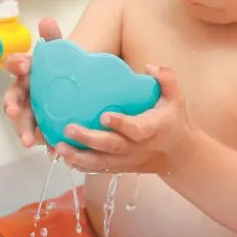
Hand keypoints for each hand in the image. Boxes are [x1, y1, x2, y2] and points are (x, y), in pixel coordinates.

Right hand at [2, 17, 62, 148]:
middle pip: (15, 100)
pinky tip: (54, 150)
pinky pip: (43, 136)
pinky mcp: (44, 128)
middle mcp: (26, 93)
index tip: (23, 66)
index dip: (17, 66)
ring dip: (24, 131)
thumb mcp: (61, 52)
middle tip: (12, 111)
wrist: (79, 86)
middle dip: (12, 107)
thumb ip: (53, 38)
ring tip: (29, 141)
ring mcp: (33, 112)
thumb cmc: (66, 68)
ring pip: (24, 122)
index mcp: (28, 73)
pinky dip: (48, 144)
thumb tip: (46, 21)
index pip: (17, 67)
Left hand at [55, 65, 198, 174]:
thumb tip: (149, 67)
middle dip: (89, 139)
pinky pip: (97, 168)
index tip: (104, 116)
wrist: (178, 155)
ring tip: (58, 147)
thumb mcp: (176, 98)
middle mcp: (137, 148)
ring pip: (100, 162)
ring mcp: (126, 160)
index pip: (137, 129)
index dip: (121, 124)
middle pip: (111, 147)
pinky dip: (79, 164)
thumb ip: (166, 79)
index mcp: (153, 129)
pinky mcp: (118, 167)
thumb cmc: (174, 121)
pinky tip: (61, 156)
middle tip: (68, 129)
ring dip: (78, 157)